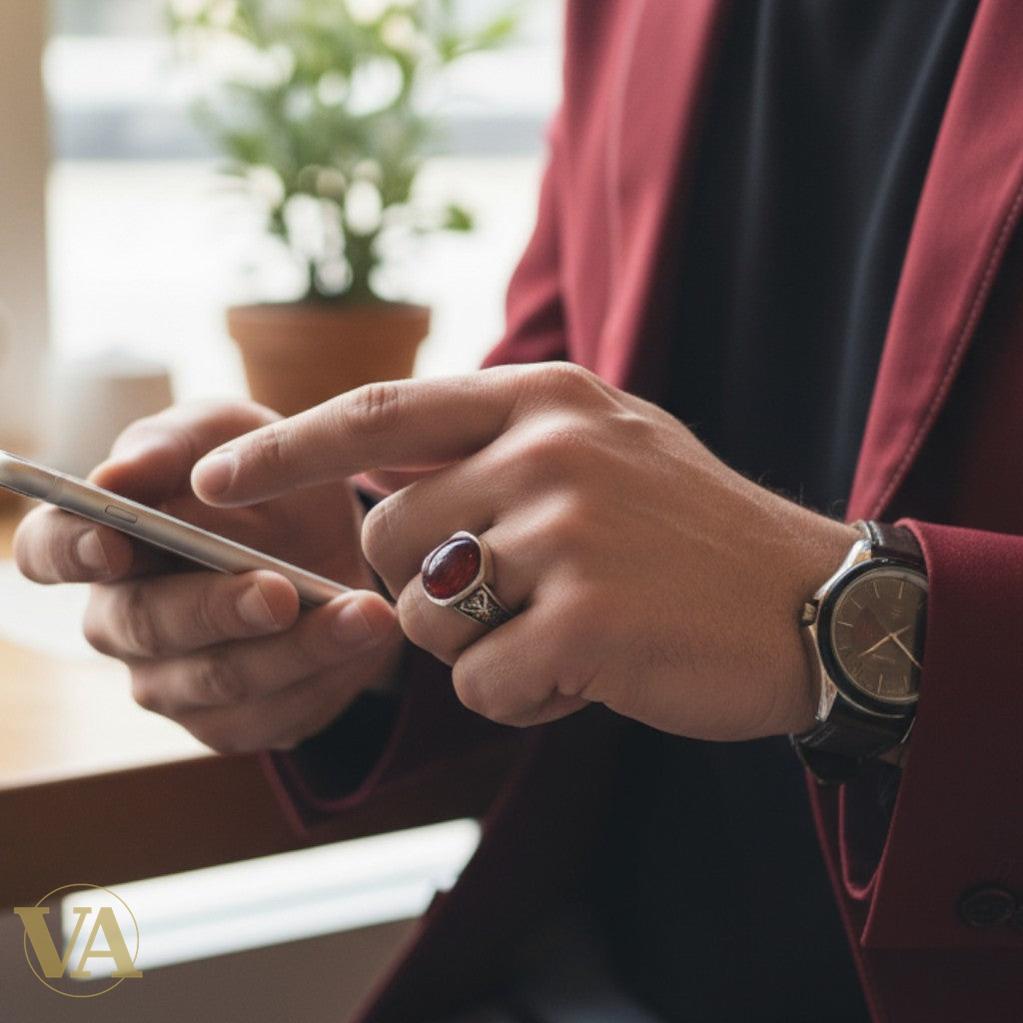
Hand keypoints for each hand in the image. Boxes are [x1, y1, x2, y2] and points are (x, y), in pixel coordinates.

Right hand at [14, 402, 401, 753]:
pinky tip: (367, 639)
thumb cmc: (267, 483)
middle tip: (280, 590)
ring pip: (220, 678)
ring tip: (364, 614)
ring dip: (297, 648)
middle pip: (145, 625)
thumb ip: (177, 445)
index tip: (115, 545)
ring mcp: (174, 681)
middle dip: (216, 607)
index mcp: (108, 541)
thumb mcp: (233, 437)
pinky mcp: (233, 722)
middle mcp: (126, 619)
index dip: (71, 552)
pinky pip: (272, 713)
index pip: (51, 552)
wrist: (340, 544)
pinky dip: (327, 675)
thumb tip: (115, 474)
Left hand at [191, 364, 857, 740]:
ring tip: (564, 631)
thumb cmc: (689, 535)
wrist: (811, 602)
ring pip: (425, 616)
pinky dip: (520, 695)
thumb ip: (493, 447)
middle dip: (421, 588)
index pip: (377, 411)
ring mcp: (568, 529)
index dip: (283, 448)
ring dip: (475, 645)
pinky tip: (591, 671)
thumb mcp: (600, 448)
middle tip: (507, 601)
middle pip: (386, 536)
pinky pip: (480, 683)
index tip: (210, 478)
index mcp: (544, 397)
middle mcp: (549, 448)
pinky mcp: (586, 618)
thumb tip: (374, 470)